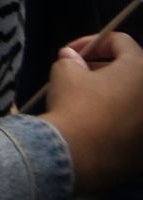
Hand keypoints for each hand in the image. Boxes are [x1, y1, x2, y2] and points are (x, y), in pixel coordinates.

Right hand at [40, 31, 142, 191]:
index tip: (70, 52)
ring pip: (134, 98)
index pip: (120, 42)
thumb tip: (71, 58)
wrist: (78, 156)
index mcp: (140, 69)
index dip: (91, 42)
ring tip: (87, 98)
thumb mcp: (64, 72)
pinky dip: (119, 117)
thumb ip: (70, 60)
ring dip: (114, 93)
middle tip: (79, 72)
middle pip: (133, 71)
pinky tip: (96, 122)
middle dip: (105, 67)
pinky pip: (134, 123)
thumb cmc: (74, 106)